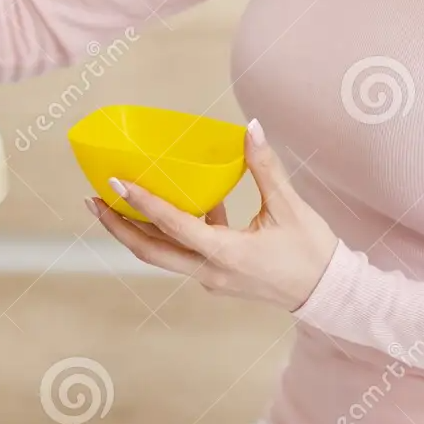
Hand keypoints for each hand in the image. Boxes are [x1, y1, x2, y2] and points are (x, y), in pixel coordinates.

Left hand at [88, 120, 339, 310]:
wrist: (331, 295)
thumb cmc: (313, 253)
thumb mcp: (290, 207)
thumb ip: (265, 167)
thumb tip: (250, 127)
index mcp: (227, 254)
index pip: (174, 226)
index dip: (143, 203)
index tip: (115, 183)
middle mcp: (211, 271)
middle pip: (150, 251)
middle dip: (118, 226)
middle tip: (92, 199)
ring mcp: (212, 278)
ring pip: (163, 254)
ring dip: (137, 230)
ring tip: (114, 202)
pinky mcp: (218, 276)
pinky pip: (183, 252)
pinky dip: (173, 230)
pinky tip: (180, 201)